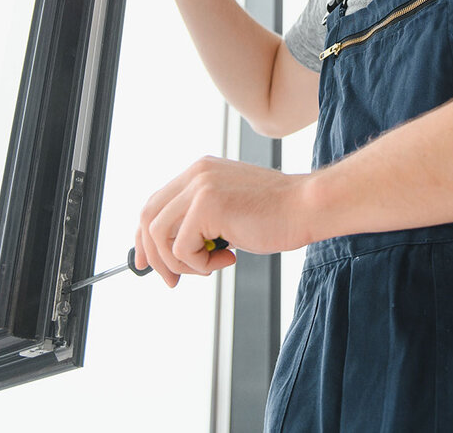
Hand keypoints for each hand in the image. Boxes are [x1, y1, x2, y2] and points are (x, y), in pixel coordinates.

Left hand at [134, 156, 310, 286]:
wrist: (307, 206)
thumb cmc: (276, 214)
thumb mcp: (229, 211)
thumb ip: (201, 221)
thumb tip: (173, 252)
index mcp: (198, 172)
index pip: (154, 203)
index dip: (145, 236)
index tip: (147, 262)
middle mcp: (194, 174)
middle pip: (148, 217)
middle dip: (152, 255)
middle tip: (171, 281)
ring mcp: (199, 186)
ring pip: (159, 235)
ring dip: (181, 264)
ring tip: (211, 267)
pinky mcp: (207, 205)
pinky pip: (183, 249)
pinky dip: (202, 266)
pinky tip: (230, 259)